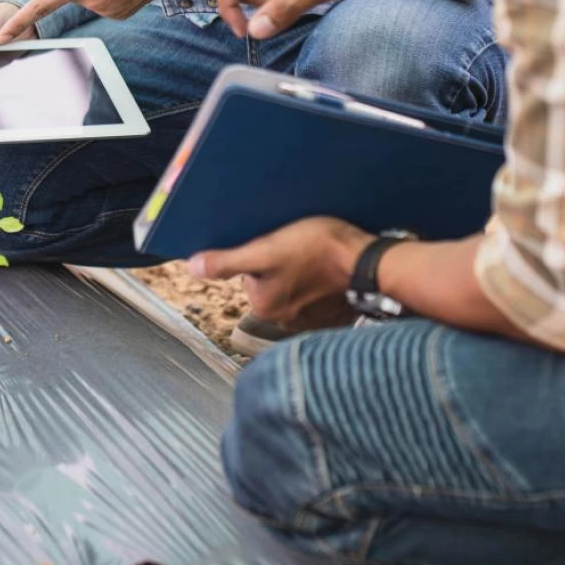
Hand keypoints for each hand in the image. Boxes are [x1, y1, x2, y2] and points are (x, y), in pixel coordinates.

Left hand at [188, 217, 374, 329]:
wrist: (371, 264)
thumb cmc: (320, 251)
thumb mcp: (267, 249)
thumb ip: (228, 262)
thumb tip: (193, 268)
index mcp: (263, 305)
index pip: (249, 274)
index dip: (262, 254)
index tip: (280, 244)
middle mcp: (283, 319)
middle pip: (271, 282)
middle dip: (281, 264)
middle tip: (299, 248)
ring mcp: (310, 321)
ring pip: (294, 288)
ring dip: (301, 273)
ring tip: (316, 257)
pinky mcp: (332, 316)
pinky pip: (316, 296)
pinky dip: (320, 284)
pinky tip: (329, 270)